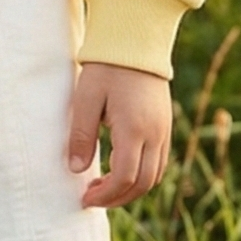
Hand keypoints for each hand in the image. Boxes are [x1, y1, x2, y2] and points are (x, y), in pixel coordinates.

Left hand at [67, 61, 172, 208]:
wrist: (136, 41)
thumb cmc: (106, 68)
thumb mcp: (86, 99)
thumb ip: (81, 135)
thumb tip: (76, 169)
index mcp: (134, 129)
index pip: (124, 177)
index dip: (105, 195)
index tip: (85, 198)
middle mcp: (155, 134)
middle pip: (143, 184)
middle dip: (117, 198)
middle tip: (92, 198)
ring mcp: (163, 130)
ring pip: (154, 176)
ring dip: (130, 189)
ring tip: (103, 186)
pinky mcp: (165, 125)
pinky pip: (159, 162)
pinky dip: (141, 175)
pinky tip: (119, 169)